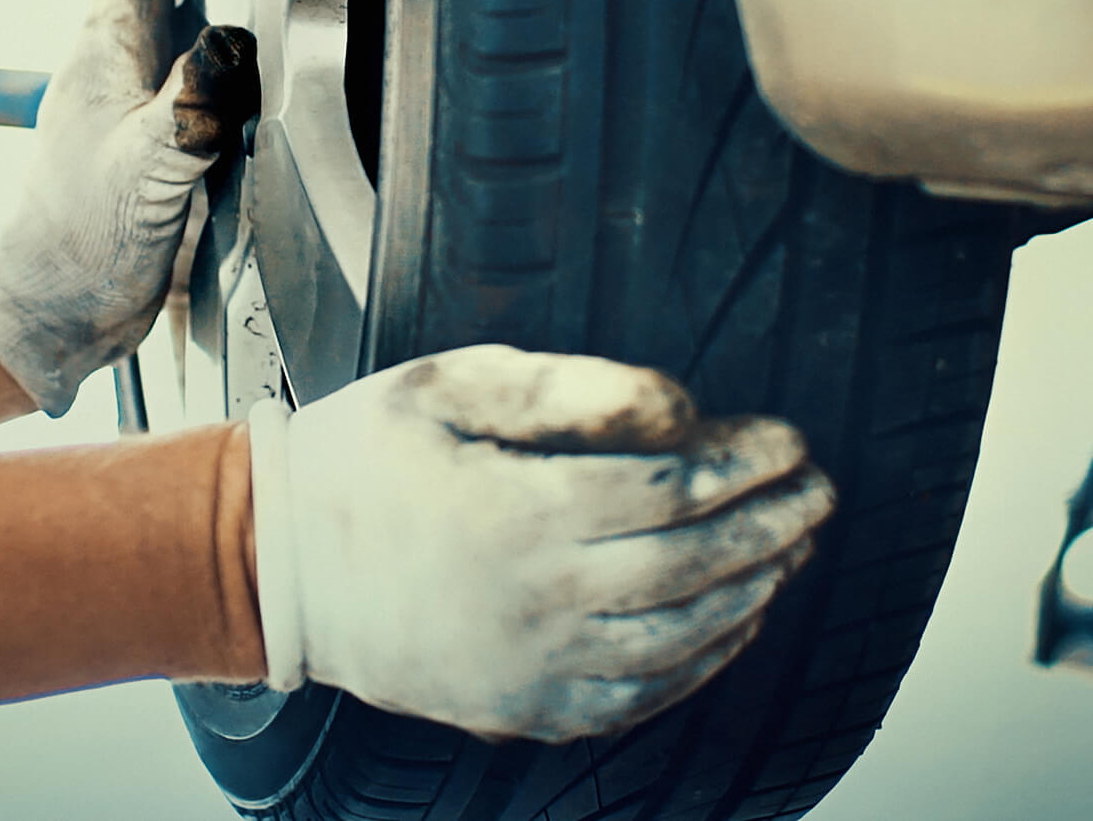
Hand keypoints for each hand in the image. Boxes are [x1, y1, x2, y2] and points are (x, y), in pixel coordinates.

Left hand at [0, 0, 259, 414]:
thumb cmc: (83, 248)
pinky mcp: (145, 127)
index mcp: (111, 48)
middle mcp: (116, 56)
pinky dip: (191, 8)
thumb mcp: (143, 179)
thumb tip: (227, 48)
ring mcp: (126, 89)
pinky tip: (211, 22)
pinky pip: (176, 45)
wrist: (49, 313)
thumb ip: (185, 115)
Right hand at [248, 346, 834, 742]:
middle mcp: (535, 599)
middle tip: (820, 494)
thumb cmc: (362, 457)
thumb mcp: (446, 384)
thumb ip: (566, 387)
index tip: (792, 439)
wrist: (273, 567)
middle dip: (770, 526)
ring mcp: (530, 665)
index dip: (746, 462)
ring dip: (751, 594)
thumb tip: (675, 404)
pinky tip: (731, 627)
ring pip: (677, 639)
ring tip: (791, 551)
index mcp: (519, 510)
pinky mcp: (519, 707)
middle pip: (692, 566)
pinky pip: (635, 697)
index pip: (672, 488)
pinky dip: (698, 665)